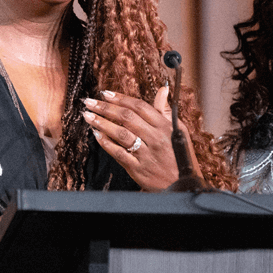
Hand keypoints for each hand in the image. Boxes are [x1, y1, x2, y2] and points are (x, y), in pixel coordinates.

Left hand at [82, 87, 201, 190]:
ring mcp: (146, 154)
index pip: (139, 106)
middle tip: (90, 102)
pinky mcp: (138, 169)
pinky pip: (119, 153)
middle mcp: (155, 138)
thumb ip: (165, 110)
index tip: (106, 93)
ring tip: (88, 116)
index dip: (121, 98)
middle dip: (105, 108)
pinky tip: (96, 135)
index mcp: (164, 126)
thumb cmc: (180, 156)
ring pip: (121, 134)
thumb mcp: (178, 130)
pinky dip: (106, 143)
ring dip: (102, 123)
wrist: (183, 184)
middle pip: (127, 118)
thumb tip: (162, 89)